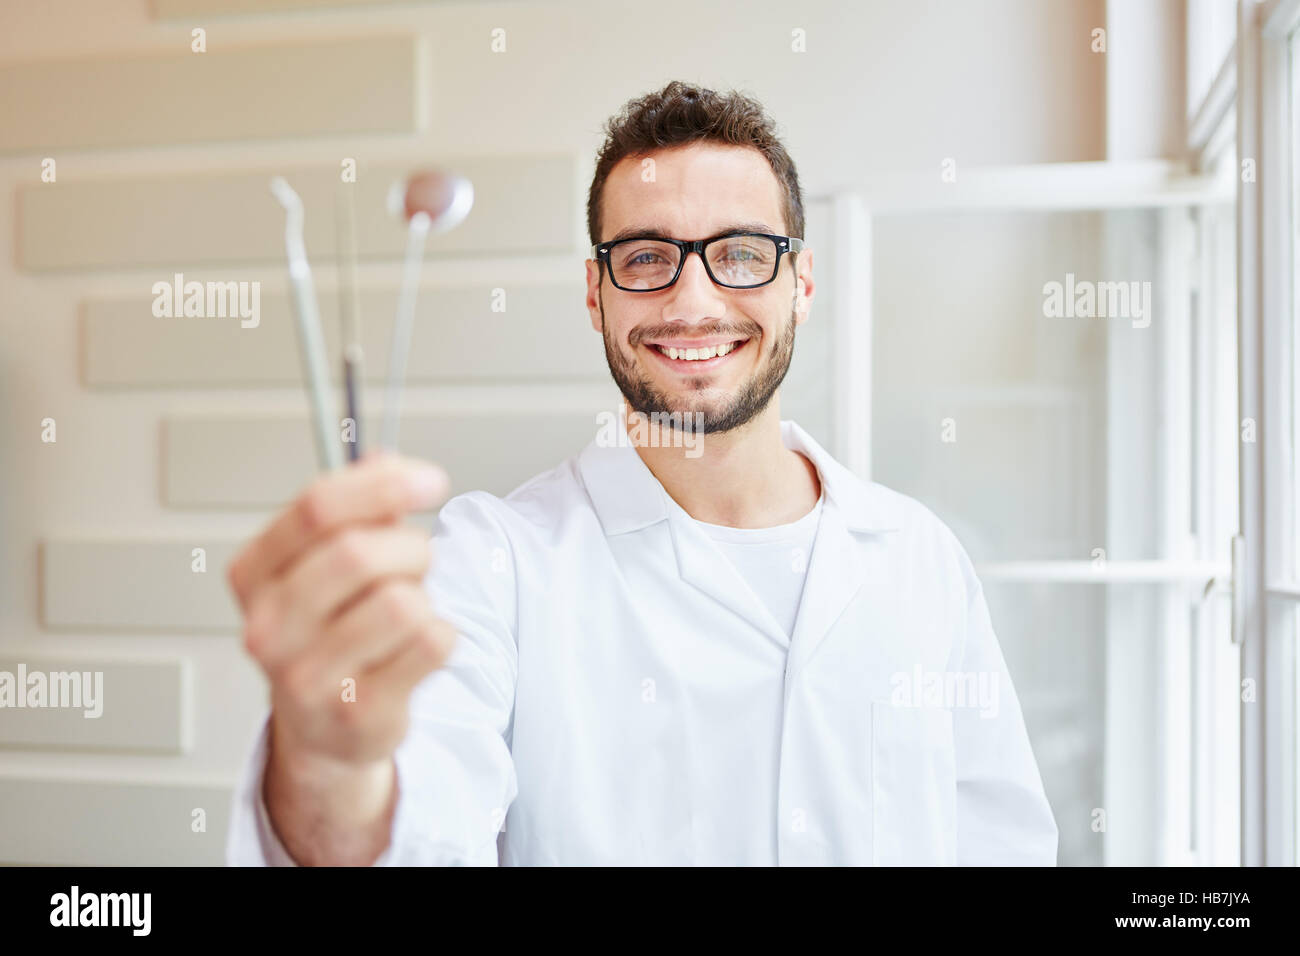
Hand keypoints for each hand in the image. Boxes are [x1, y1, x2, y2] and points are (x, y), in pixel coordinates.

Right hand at [228, 452, 454, 767]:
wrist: (325, 731)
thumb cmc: (329, 633)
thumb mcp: (326, 563)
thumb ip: (358, 510)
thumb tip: (387, 461)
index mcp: (254, 574)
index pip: (316, 507)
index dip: (383, 484)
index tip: (430, 481)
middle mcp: (269, 628)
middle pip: (359, 553)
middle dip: (410, 548)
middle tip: (417, 562)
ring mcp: (308, 678)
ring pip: (402, 602)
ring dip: (424, 597)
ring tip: (408, 611)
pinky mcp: (358, 715)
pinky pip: (432, 644)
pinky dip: (441, 636)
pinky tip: (414, 650)